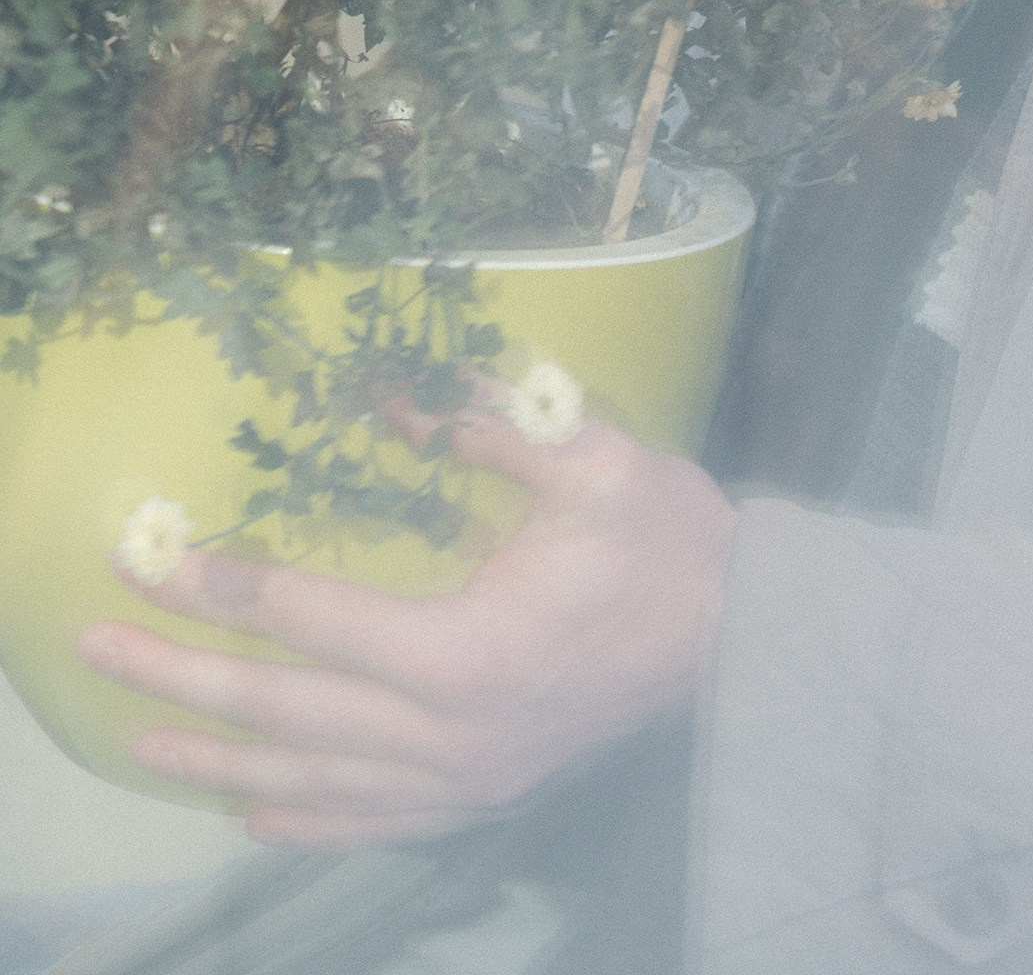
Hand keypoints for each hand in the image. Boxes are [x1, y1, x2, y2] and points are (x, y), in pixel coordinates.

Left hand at [76, 402, 735, 849]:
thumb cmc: (671, 546)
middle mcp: (442, 734)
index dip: (224, 584)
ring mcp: (459, 781)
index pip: (310, 615)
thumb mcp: (596, 463)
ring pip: (307, 780)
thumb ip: (494, 429)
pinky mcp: (480, 799)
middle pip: (281, 710)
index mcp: (462, 648)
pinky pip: (364, 823)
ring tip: (135, 729)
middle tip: (97, 643)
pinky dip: (295, 815)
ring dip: (212, 754)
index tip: (153, 558)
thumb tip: (402, 399)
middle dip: (181, 671)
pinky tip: (247, 805)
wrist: (745, 644)